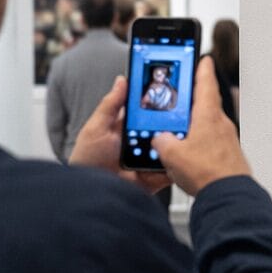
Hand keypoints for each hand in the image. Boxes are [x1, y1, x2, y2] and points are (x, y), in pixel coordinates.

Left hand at [68, 76, 171, 196]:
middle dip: (173, 120)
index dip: (158, 100)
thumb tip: (122, 80)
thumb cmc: (88, 160)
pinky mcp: (159, 174)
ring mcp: (152, 158)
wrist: (93, 192)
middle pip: (164, 126)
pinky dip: (180, 160)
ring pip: (173, 144)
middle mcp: (142, 141)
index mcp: (128, 127)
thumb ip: (111, 104)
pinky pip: (174, 166)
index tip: (170, 88)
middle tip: (182, 111)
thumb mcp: (96, 127)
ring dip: (178, 139)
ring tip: (183, 132)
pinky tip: (183, 152)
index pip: (147, 110)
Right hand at [150, 57, 250, 196]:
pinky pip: (212, 143)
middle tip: (186, 92)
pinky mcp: (229, 156)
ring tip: (180, 129)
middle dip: (195, 98)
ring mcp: (227, 141)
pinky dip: (201, 143)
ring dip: (196, 124)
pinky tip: (190, 154)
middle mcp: (222, 125)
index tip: (203, 58)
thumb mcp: (172, 154)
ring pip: (209, 125)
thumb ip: (161, 142)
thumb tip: (159, 140)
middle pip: (207, 104)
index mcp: (209, 116)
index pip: (206, 84)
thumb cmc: (208, 173)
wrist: (229, 196)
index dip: (203, 69)